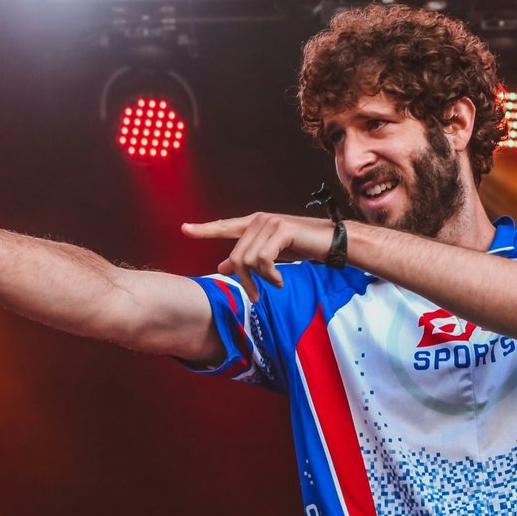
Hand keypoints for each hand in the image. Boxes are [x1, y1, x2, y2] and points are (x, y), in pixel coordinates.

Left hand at [181, 212, 335, 300]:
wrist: (332, 243)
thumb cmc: (304, 247)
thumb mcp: (272, 256)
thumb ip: (248, 259)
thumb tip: (222, 268)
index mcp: (254, 223)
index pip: (225, 227)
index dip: (204, 229)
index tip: (185, 229)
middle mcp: (259, 220)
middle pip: (236, 257)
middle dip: (245, 280)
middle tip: (255, 295)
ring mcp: (270, 223)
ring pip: (248, 260)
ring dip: (261, 280)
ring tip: (274, 284)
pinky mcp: (281, 230)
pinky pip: (263, 260)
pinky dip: (270, 276)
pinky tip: (280, 280)